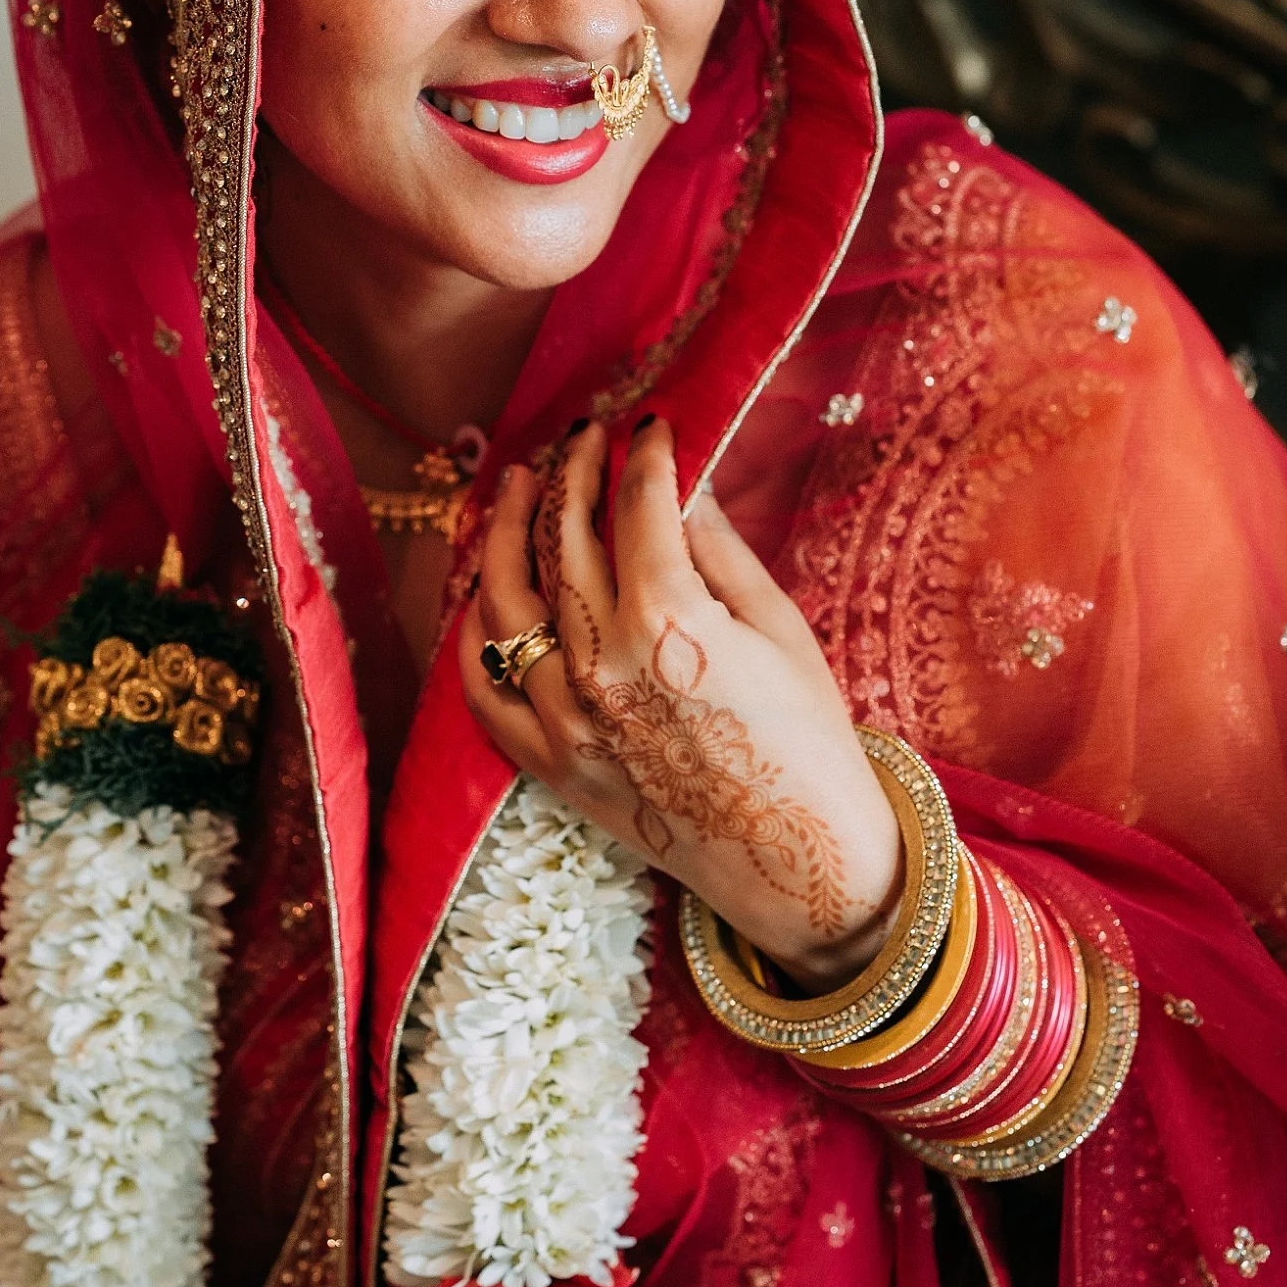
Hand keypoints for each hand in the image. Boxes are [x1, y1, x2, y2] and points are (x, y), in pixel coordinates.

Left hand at [458, 418, 902, 991]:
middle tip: (585, 435)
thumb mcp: (778, 629)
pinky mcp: (550, 764)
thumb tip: (680, 480)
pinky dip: (477, 636)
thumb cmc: (810, 741)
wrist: (804, 864)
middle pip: (563, 538)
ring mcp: (564, 718)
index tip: (650, 423)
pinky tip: (488, 595)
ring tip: (519, 486)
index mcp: (667, 622)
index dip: (643, 453)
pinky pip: (483, 690)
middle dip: (573, 472)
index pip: (636, 506)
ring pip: (504, 603)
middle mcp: (599, 664)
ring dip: (506, 532)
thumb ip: (716, 549)